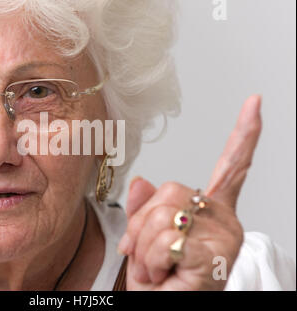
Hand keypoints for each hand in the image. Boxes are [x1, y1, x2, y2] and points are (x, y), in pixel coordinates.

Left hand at [118, 95, 261, 289]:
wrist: (166, 310)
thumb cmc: (161, 285)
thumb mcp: (144, 241)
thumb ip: (143, 210)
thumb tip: (140, 181)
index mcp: (211, 212)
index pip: (231, 166)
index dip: (244, 134)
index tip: (255, 104)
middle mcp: (224, 218)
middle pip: (169, 191)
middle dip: (142, 226)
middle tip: (145, 255)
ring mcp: (225, 233)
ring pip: (164, 214)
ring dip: (145, 247)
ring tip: (157, 268)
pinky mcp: (216, 249)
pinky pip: (167, 237)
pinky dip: (152, 259)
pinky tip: (166, 273)